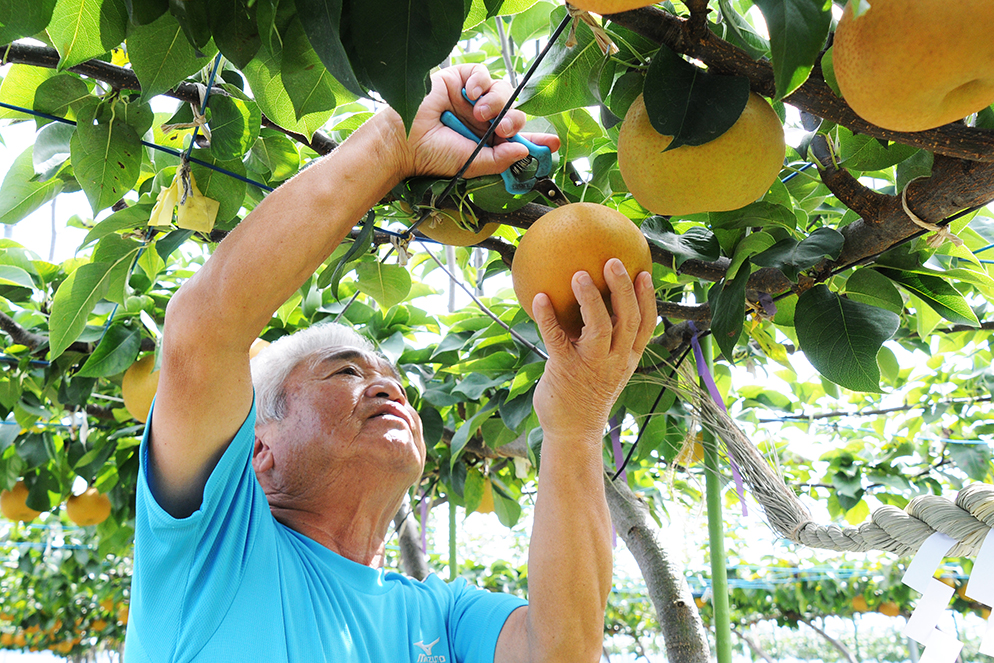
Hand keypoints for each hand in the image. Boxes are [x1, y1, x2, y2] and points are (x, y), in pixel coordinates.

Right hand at [380, 64, 559, 179]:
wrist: (404, 140)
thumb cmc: (433, 155)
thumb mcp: (472, 164)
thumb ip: (499, 160)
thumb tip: (524, 151)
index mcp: (489, 141)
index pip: (519, 138)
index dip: (537, 139)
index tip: (553, 143)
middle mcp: (484, 120)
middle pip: (514, 111)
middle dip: (514, 119)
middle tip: (504, 128)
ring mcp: (473, 99)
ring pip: (503, 90)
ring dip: (497, 100)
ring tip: (479, 112)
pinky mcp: (460, 80)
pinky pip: (482, 72)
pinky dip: (480, 81)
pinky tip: (469, 94)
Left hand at [532, 259, 656, 440]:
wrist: (573, 432)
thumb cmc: (585, 394)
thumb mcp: (604, 369)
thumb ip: (605, 343)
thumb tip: (592, 308)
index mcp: (627, 358)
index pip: (646, 325)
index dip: (648, 298)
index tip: (644, 273)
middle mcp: (615, 360)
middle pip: (628, 319)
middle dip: (623, 288)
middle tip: (613, 261)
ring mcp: (592, 365)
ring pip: (600, 326)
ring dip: (590, 298)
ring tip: (579, 274)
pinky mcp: (566, 369)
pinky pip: (557, 338)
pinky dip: (547, 317)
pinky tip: (538, 298)